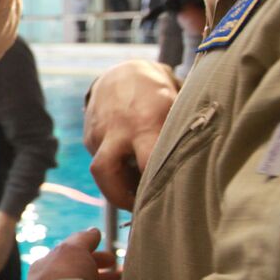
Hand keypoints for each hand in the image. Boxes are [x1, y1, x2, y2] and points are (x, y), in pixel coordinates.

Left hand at [25, 229, 120, 279]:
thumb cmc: (64, 274)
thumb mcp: (74, 249)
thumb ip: (83, 239)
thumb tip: (93, 231)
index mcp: (43, 268)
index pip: (70, 258)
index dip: (92, 255)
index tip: (112, 259)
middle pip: (78, 277)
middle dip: (101, 273)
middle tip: (122, 273)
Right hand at [84, 60, 179, 209]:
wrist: (123, 71)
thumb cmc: (158, 92)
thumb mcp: (174, 108)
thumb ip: (176, 135)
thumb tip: (190, 170)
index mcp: (145, 123)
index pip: (147, 164)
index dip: (153, 188)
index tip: (165, 202)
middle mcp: (116, 129)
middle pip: (105, 173)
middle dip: (118, 197)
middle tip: (137, 208)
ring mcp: (98, 133)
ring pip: (102, 170)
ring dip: (118, 184)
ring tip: (137, 187)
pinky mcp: (89, 137)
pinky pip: (100, 160)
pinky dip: (114, 169)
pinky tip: (128, 165)